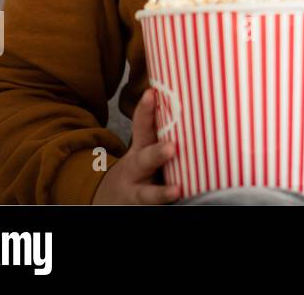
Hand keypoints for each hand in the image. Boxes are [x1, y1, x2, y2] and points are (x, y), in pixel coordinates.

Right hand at [93, 88, 180, 204]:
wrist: (109, 200)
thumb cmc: (138, 169)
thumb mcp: (143, 148)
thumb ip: (161, 131)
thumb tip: (195, 101)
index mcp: (139, 151)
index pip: (142, 128)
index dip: (145, 111)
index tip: (152, 93)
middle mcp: (135, 172)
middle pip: (144, 161)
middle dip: (157, 154)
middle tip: (172, 147)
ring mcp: (137, 194)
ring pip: (148, 195)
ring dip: (161, 193)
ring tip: (176, 191)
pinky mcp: (143, 209)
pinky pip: (154, 209)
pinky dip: (164, 207)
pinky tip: (178, 203)